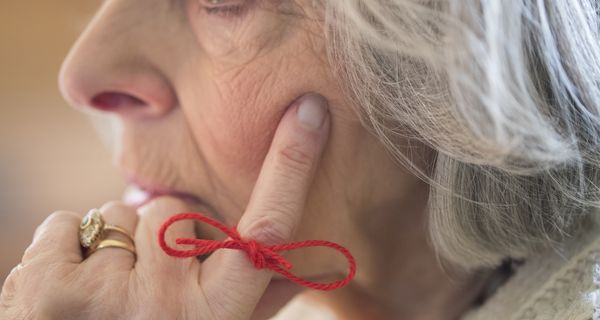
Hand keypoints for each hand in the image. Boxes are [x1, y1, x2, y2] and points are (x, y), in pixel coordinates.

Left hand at [0, 93, 329, 319]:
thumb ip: (262, 297)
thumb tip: (325, 263)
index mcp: (217, 315)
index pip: (267, 228)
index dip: (292, 165)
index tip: (310, 111)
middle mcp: (166, 307)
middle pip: (173, 209)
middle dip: (159, 235)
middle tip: (148, 286)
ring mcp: (105, 297)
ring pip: (118, 213)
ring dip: (114, 245)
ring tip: (109, 293)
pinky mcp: (48, 287)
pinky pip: (65, 222)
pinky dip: (66, 247)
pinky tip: (72, 288)